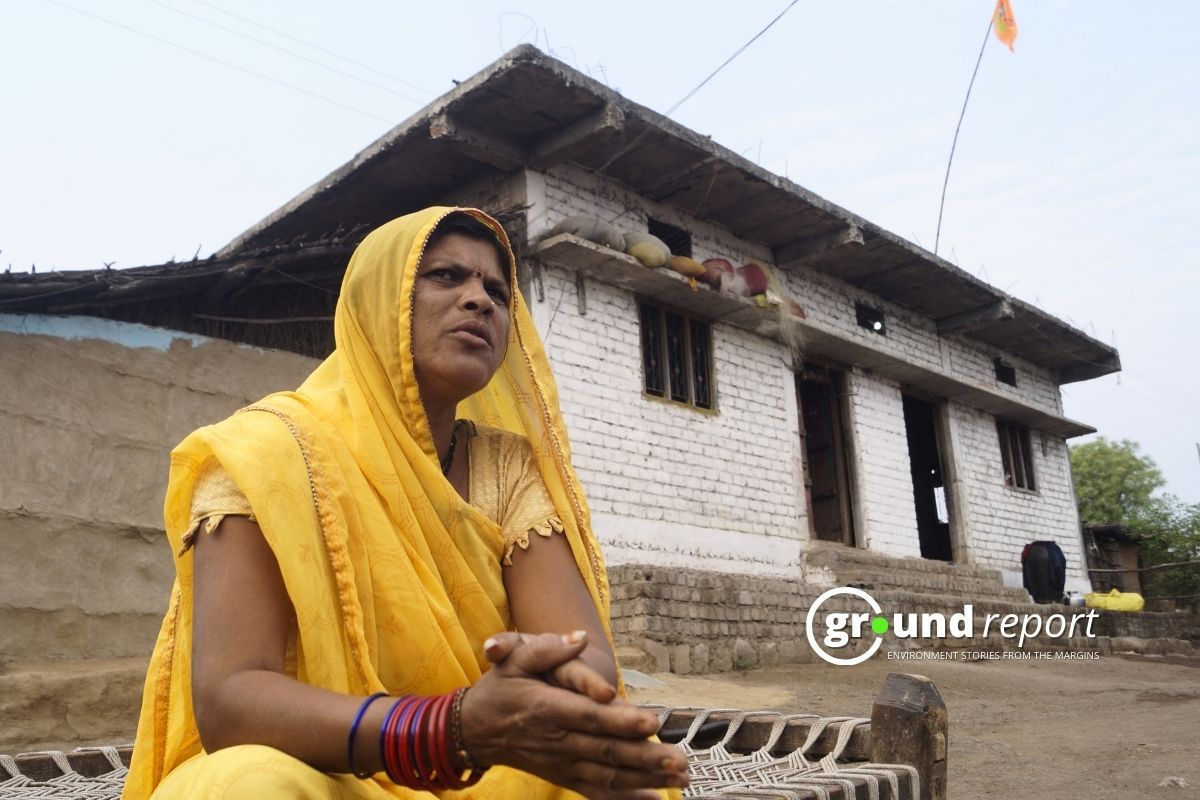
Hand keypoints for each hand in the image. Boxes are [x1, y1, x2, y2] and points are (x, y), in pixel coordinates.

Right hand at [461, 631, 687, 799]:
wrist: (474, 729)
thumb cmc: (499, 688)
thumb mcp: (514, 658)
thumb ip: (548, 648)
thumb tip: (578, 638)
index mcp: (548, 708)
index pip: (589, 717)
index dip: (621, 722)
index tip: (652, 723)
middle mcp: (557, 741)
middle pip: (606, 751)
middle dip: (646, 757)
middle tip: (680, 760)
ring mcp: (562, 763)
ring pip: (608, 775)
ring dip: (646, 779)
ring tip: (680, 779)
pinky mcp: (564, 775)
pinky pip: (597, 792)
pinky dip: (626, 799)